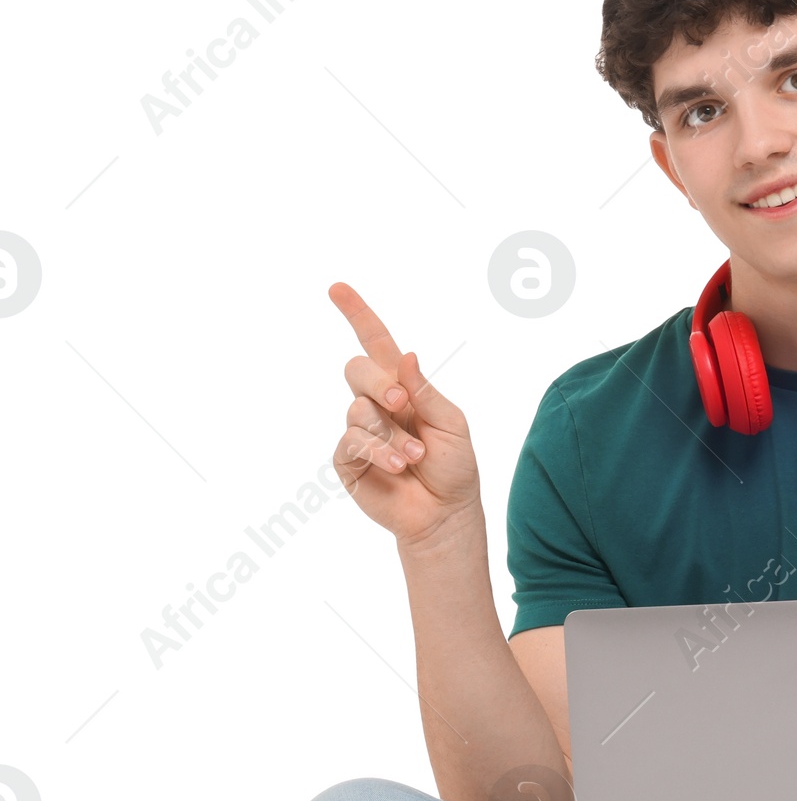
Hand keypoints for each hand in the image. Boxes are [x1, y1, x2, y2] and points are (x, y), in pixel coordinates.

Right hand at [329, 283, 480, 546]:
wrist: (445, 512)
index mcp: (404, 386)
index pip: (376, 343)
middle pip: (356, 369)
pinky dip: (377, 452)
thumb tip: (406, 354)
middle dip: (378, 382)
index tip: (337, 288)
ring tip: (415, 457)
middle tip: (402, 403)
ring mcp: (359, 431)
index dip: (358, 315)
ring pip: (357, 410)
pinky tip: (396, 466)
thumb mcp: (451, 424)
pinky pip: (351, 442)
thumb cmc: (454, 466)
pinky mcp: (347, 460)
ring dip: (391, 433)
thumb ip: (426, 392)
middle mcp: (377, 404)